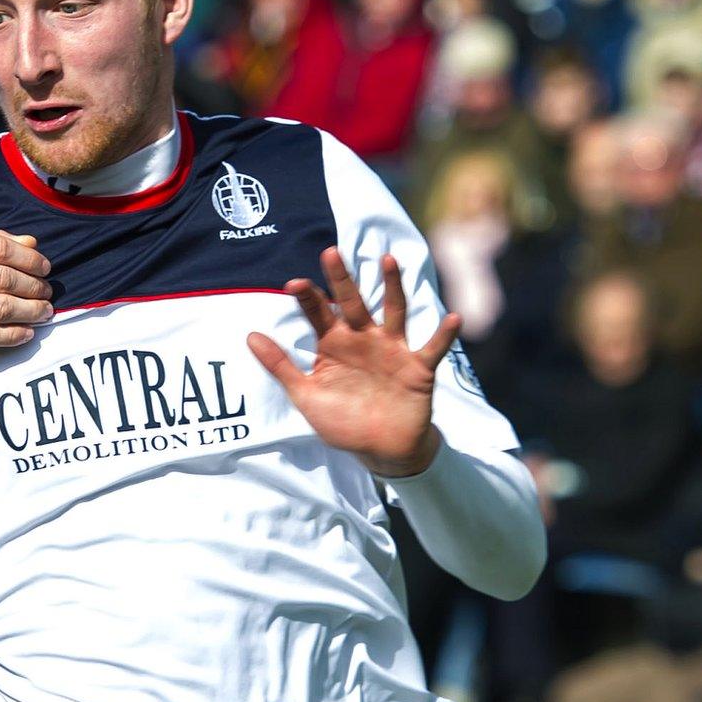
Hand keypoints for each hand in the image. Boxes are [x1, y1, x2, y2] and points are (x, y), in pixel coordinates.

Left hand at [247, 248, 458, 478]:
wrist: (381, 448)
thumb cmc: (343, 420)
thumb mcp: (306, 396)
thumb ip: (280, 366)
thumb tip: (249, 336)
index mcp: (334, 345)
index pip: (318, 314)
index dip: (307, 298)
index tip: (293, 283)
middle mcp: (363, 339)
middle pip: (352, 302)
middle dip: (341, 279)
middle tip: (330, 252)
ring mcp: (393, 350)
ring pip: (393, 312)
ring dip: (393, 287)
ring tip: (389, 261)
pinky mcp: (418, 368)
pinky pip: (432, 348)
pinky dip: (443, 334)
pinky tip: (452, 318)